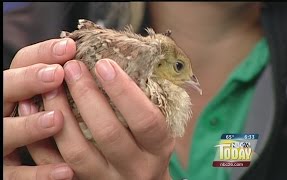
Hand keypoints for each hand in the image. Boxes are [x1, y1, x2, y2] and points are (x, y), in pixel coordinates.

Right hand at [3, 38, 75, 178]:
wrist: (15, 146)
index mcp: (14, 88)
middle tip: (56, 74)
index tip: (70, 48)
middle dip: (28, 81)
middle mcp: (3, 111)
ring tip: (57, 118)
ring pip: (8, 133)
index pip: (20, 62)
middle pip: (5, 91)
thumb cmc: (40, 113)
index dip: (41, 54)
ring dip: (31, 126)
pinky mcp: (7, 172)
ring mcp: (3, 142)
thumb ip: (57, 79)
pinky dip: (40, 174)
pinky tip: (66, 171)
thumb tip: (89, 59)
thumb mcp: (47, 92)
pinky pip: (19, 176)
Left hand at [42, 59, 174, 178]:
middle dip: (87, 96)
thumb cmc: (148, 145)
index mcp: (158, 149)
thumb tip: (114, 61)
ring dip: (61, 114)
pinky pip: (55, 166)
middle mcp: (135, 168)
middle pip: (109, 134)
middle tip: (72, 67)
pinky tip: (34, 111)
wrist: (140, 179)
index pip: (146, 120)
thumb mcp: (158, 125)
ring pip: (77, 152)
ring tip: (51, 86)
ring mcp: (107, 179)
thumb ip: (143, 102)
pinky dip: (41, 138)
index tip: (104, 64)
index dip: (125, 91)